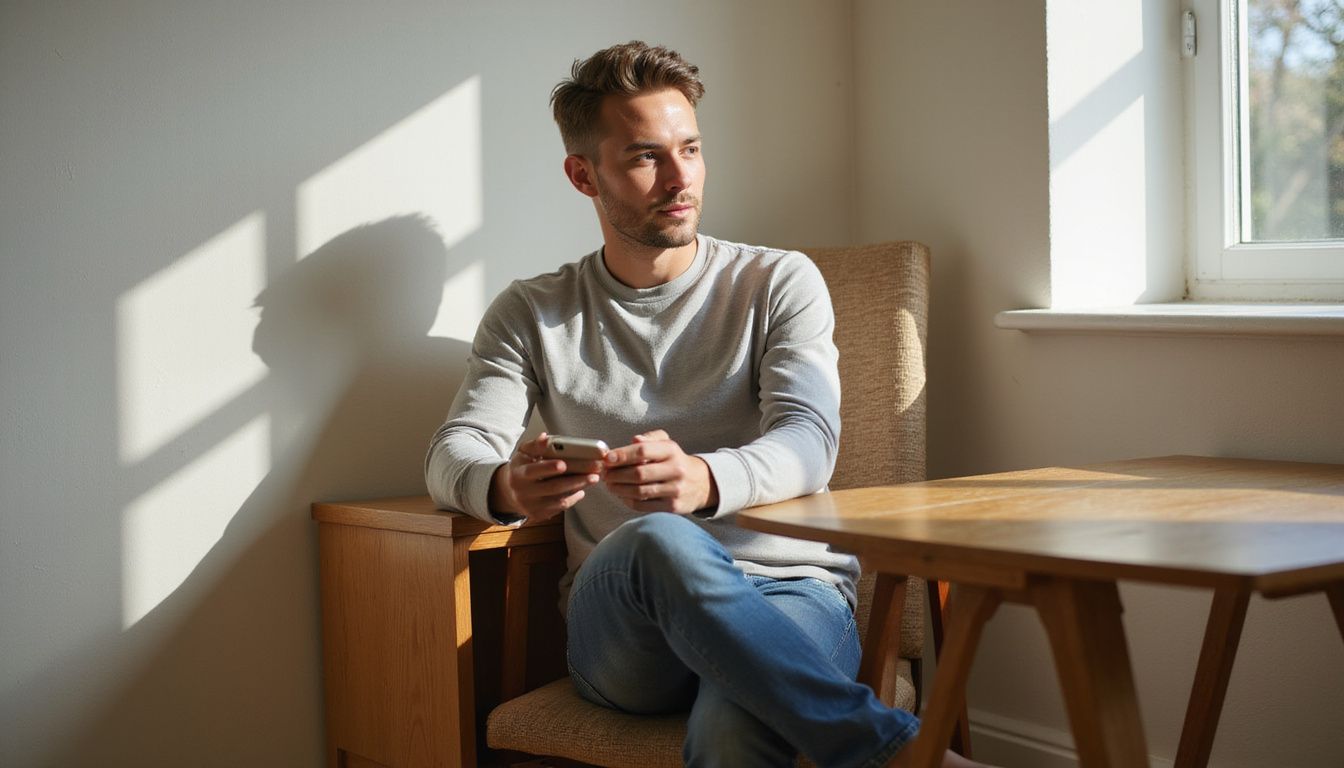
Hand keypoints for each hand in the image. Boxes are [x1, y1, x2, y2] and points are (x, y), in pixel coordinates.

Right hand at [489, 433, 604, 521]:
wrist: (508, 492)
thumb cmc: (521, 467)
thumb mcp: (523, 454)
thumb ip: (534, 445)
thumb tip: (545, 437)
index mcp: (519, 474)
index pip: (534, 471)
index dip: (548, 468)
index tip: (563, 464)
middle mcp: (523, 492)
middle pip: (552, 487)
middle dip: (575, 480)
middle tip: (594, 473)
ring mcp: (531, 506)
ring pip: (558, 500)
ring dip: (578, 489)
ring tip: (592, 479)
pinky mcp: (538, 515)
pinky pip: (559, 508)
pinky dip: (572, 499)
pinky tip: (581, 490)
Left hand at [603, 429, 718, 513]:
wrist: (700, 484)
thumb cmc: (674, 460)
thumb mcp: (666, 444)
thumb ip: (649, 439)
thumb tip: (634, 439)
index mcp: (671, 451)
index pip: (643, 451)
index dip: (622, 455)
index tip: (606, 459)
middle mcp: (676, 470)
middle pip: (639, 474)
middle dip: (616, 474)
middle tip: (604, 474)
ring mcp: (675, 490)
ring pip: (640, 492)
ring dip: (619, 489)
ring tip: (609, 484)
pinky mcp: (672, 507)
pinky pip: (643, 506)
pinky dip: (627, 500)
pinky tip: (621, 494)